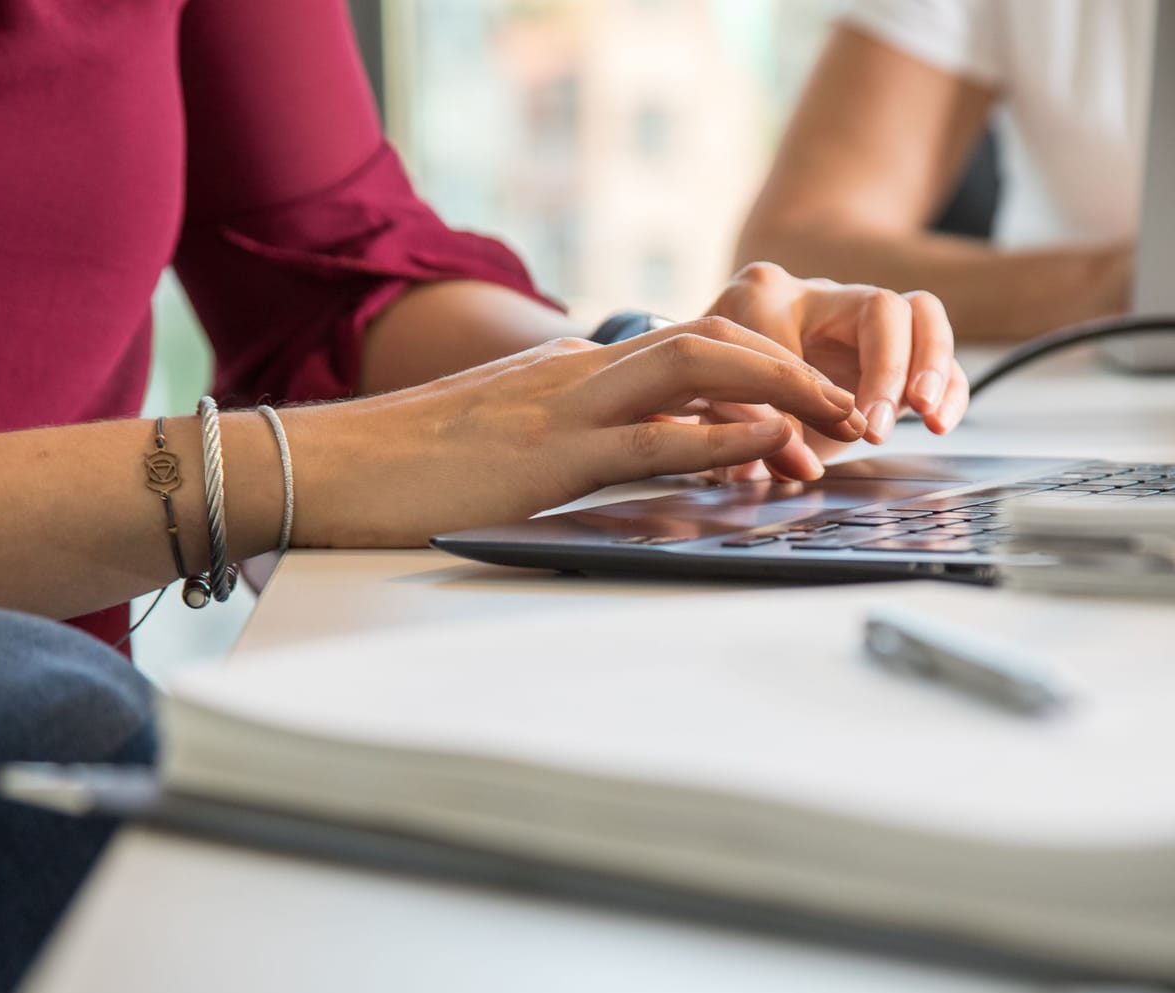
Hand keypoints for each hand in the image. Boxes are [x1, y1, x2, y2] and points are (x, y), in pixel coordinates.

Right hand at [286, 318, 869, 546]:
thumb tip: (623, 456)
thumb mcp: (505, 446)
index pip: (690, 348)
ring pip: (698, 367)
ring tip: (839, 420)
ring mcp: (566, 406)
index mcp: (573, 371)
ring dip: (781, 388)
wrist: (322, 469)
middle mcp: (580, 372)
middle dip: (794, 366)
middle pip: (712, 339)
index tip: (812, 404)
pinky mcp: (549, 455)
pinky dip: (720, 436)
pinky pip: (653, 436)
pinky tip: (772, 444)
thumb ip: (568, 439)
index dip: (762, 368)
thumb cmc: (407, 470)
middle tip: (852, 409)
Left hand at [701, 262, 969, 480]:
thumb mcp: (712, 404)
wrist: (726, 366)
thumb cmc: (717, 381)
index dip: (804, 389)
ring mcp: (864, 317)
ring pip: (919, 315)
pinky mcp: (897, 348)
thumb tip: (774, 465)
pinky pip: (939, 353)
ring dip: (930, 365)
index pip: (792, 328)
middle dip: (885, 369)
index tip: (807, 439)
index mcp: (762, 296)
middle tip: (875, 427)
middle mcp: (820, 296)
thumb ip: (738, 430)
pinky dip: (950, 387)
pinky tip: (940, 422)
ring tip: (925, 412)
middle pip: (878, 308)